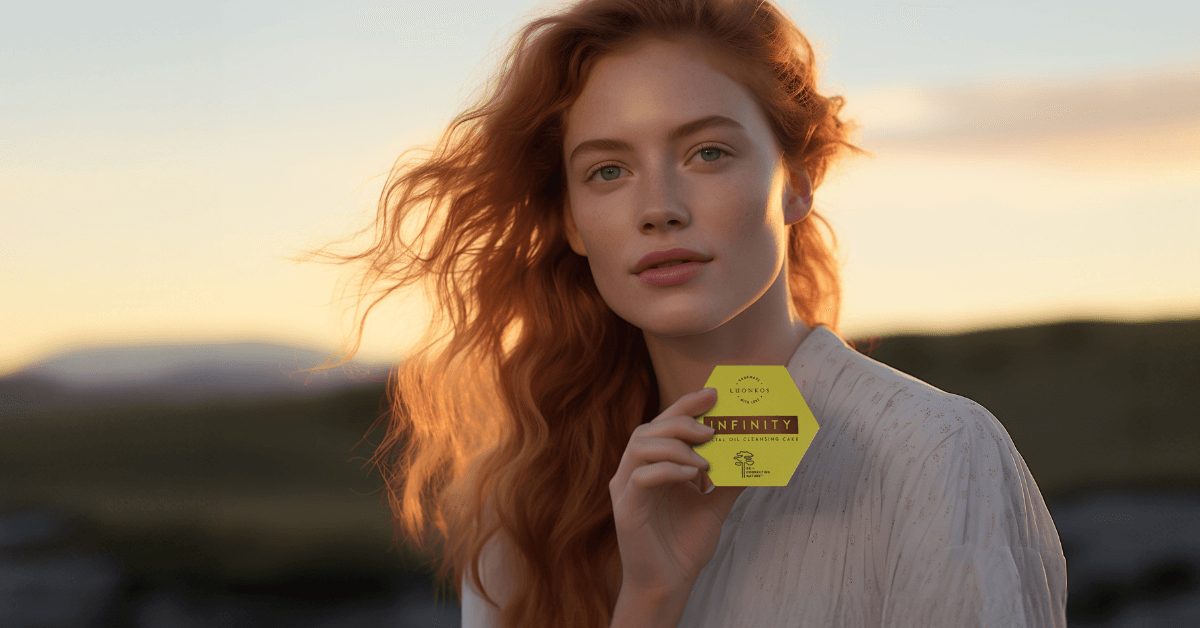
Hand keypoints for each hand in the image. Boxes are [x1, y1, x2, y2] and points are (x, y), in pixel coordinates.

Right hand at [608, 387, 746, 602]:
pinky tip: (692, 475)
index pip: (666, 423)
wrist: (669, 582)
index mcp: (655, 463)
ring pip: (641, 444)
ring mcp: (627, 487)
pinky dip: (668, 469)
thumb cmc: (684, 544)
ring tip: (705, 458)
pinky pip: (641, 476)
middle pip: (651, 427)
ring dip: (676, 444)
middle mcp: (636, 470)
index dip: (687, 404)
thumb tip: (758, 459)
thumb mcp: (714, 506)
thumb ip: (730, 481)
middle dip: (682, 419)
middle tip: (713, 427)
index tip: (715, 393)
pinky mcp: (626, 507)